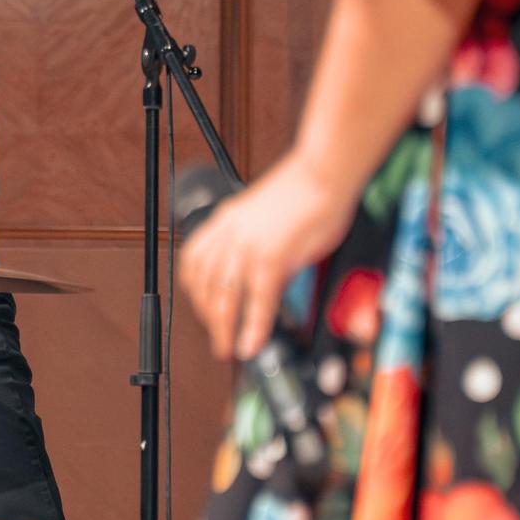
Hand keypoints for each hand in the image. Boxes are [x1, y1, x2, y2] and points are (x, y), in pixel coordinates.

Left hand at [178, 155, 355, 361]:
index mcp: (226, 220)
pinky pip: (257, 300)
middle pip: (204, 284)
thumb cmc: (307, 191)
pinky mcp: (271, 256)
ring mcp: (247, 245)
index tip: (204, 309)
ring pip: (224, 297)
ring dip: (224, 328)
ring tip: (228, 347)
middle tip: (217, 338)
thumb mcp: (269, 220)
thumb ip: (262, 249)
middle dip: (208, 317)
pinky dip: (254, 327)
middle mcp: (229, 232)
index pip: (194, 261)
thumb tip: (269, 282)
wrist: (325, 172)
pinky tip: (252, 343)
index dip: (195, 291)